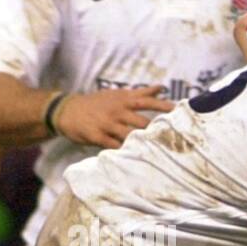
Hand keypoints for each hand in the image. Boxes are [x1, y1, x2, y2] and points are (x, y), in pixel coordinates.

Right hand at [54, 85, 172, 148]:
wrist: (67, 110)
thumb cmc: (97, 102)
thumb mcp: (117, 94)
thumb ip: (140, 93)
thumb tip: (161, 88)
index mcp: (124, 99)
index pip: (148, 102)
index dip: (164, 106)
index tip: (179, 111)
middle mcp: (117, 111)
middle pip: (142, 121)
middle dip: (156, 130)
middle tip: (172, 138)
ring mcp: (107, 124)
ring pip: (129, 134)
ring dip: (142, 143)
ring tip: (156, 151)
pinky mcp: (97, 136)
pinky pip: (113, 146)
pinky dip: (123, 151)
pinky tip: (133, 157)